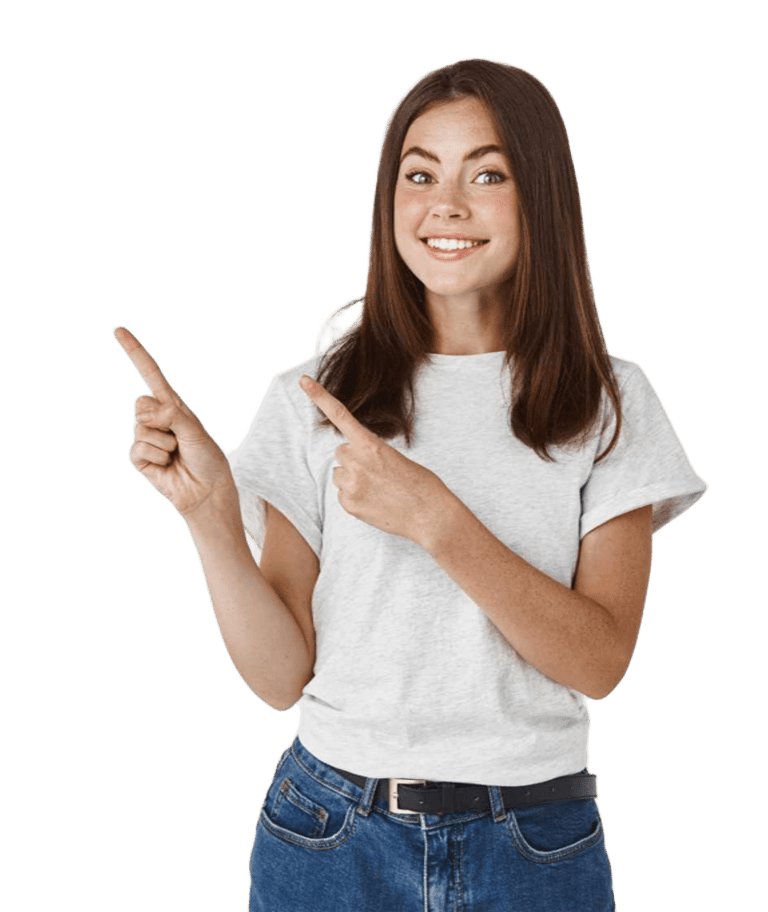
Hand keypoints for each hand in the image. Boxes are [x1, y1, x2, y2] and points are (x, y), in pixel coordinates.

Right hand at [112, 325, 235, 518]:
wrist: (207, 490)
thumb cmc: (207, 458)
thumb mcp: (195, 430)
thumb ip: (172, 415)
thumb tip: (146, 415)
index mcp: (172, 404)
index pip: (149, 372)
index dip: (134, 351)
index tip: (117, 330)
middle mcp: (156, 417)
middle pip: (141, 402)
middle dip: (162, 419)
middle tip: (179, 438)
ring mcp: (146, 437)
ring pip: (141, 428)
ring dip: (165, 443)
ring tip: (177, 453)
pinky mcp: (140, 458)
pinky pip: (139, 449)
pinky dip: (157, 456)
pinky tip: (166, 464)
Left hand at [299, 375, 448, 547]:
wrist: (430, 515)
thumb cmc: (421, 484)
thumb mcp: (397, 458)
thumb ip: (371, 453)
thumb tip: (354, 462)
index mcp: (370, 444)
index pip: (339, 415)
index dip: (319, 397)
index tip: (304, 381)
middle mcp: (356, 462)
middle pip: (341, 452)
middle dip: (354, 458)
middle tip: (377, 472)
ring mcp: (350, 484)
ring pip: (340, 475)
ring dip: (353, 478)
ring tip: (379, 489)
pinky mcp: (348, 505)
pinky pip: (343, 494)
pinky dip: (355, 497)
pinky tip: (375, 502)